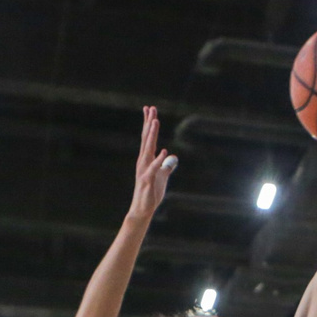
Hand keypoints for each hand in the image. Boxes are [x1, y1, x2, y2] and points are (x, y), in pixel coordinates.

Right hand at [126, 105, 176, 223]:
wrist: (143, 208)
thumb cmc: (151, 192)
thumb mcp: (162, 177)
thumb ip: (167, 166)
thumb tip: (173, 158)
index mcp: (146, 159)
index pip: (147, 138)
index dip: (149, 123)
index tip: (150, 109)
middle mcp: (143, 161)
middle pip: (146, 139)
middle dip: (149, 123)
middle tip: (151, 108)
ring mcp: (144, 170)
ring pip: (148, 149)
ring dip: (152, 135)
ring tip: (155, 122)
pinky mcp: (148, 180)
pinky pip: (154, 168)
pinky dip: (159, 160)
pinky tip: (164, 151)